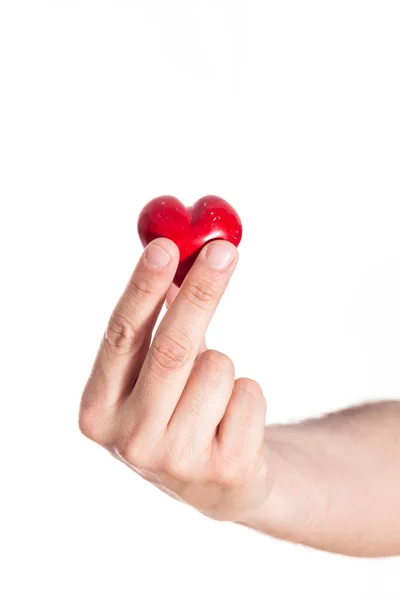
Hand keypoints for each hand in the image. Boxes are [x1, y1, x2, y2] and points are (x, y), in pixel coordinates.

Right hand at [79, 238, 271, 520]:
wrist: (217, 479)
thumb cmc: (179, 409)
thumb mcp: (154, 372)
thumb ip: (158, 321)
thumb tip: (180, 254)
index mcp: (98, 409)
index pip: (120, 337)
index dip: (142, 288)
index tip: (165, 245)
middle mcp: (129, 440)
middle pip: (172, 349)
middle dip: (201, 291)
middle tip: (224, 249)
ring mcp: (176, 461)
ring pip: (218, 368)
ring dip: (224, 363)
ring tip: (214, 393)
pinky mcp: (223, 470)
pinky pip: (250, 394)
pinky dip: (248, 392)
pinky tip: (233, 420)